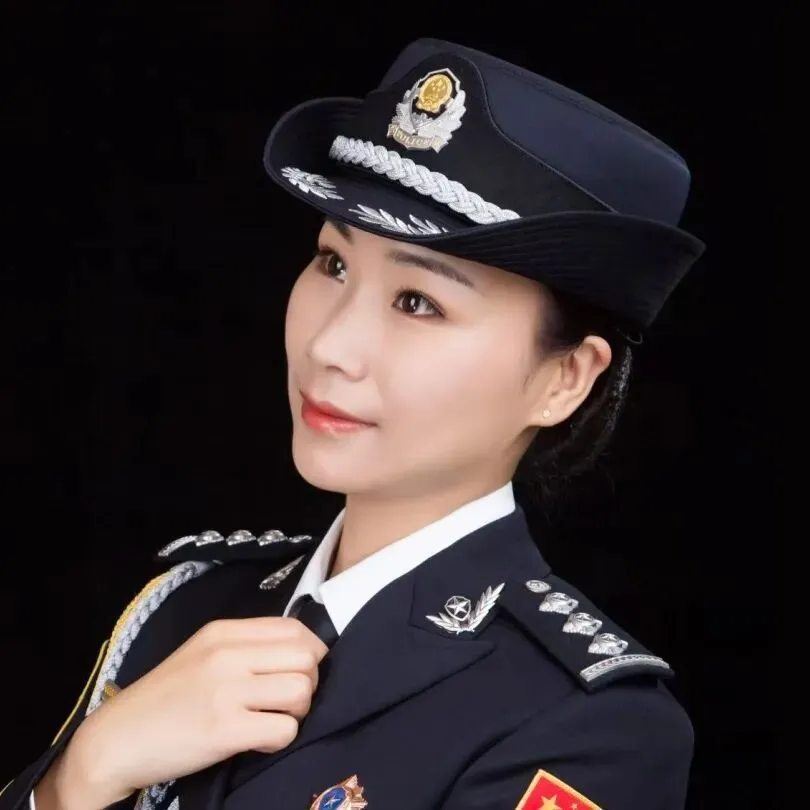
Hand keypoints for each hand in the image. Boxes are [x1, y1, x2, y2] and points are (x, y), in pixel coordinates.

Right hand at [52, 616, 326, 808]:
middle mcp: (227, 655)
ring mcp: (226, 692)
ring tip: (274, 720)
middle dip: (310, 682)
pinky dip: (280, 740)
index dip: (309, 652)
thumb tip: (300, 652)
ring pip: (301, 692)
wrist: (116, 740)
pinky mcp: (224, 731)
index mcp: (223, 632)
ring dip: (298, 712)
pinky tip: (259, 741)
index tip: (297, 672)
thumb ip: (245, 646)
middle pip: (307, 657)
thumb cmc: (165, 698)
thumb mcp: (202, 654)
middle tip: (288, 702)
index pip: (295, 628)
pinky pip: (284, 730)